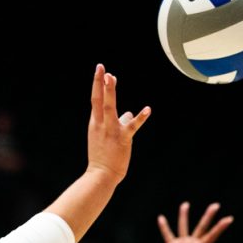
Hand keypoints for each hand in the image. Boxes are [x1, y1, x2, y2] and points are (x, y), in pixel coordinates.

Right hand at [87, 64, 150, 183]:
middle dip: (99, 83)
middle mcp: (101, 124)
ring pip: (109, 107)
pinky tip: (148, 109)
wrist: (100, 175)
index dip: (97, 84)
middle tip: (101, 68)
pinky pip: (132, 126)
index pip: (95, 100)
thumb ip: (118, 122)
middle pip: (99, 99)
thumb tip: (128, 113)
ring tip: (112, 77)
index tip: (99, 70)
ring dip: (110, 91)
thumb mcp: (106, 137)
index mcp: (95, 123)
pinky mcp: (123, 138)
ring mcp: (111, 130)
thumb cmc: (103, 157)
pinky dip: (141, 117)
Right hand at [157, 202, 232, 242]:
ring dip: (184, 215)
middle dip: (208, 215)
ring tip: (185, 204)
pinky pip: (167, 234)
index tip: (230, 219)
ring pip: (183, 226)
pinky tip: (161, 218)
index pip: (212, 235)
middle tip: (216, 204)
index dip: (220, 227)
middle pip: (202, 226)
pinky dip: (164, 227)